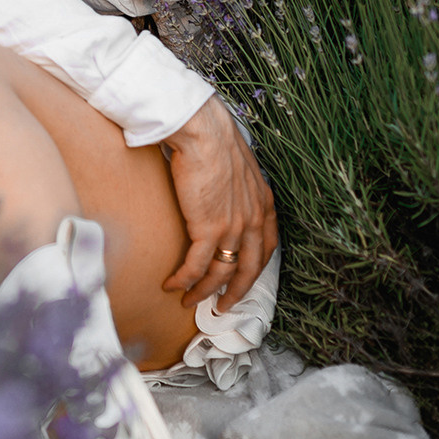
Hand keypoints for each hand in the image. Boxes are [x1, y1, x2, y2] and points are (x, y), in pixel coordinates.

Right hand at [161, 95, 275, 312]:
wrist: (204, 132)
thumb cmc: (215, 140)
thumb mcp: (239, 166)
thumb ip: (238, 187)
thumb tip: (224, 193)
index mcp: (263, 204)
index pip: (267, 248)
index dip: (255, 269)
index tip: (243, 280)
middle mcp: (254, 220)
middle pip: (248, 270)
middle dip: (235, 293)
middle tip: (222, 306)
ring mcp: (233, 228)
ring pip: (220, 273)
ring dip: (203, 291)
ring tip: (189, 301)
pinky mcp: (208, 229)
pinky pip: (196, 265)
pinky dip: (184, 279)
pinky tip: (171, 285)